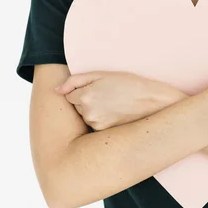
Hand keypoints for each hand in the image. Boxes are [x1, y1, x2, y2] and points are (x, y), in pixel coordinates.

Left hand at [54, 70, 180, 129]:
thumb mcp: (102, 75)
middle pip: (77, 107)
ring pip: (85, 116)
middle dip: (86, 101)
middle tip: (106, 95)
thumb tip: (56, 91)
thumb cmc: (128, 84)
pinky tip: (115, 113)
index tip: (97, 89)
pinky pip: (94, 125)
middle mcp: (88, 113)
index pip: (69, 95)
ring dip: (93, 111)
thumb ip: (75, 81)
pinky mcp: (104, 132)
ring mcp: (96, 124)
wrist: (151, 101)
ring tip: (112, 104)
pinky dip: (101, 119)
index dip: (82, 90)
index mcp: (85, 96)